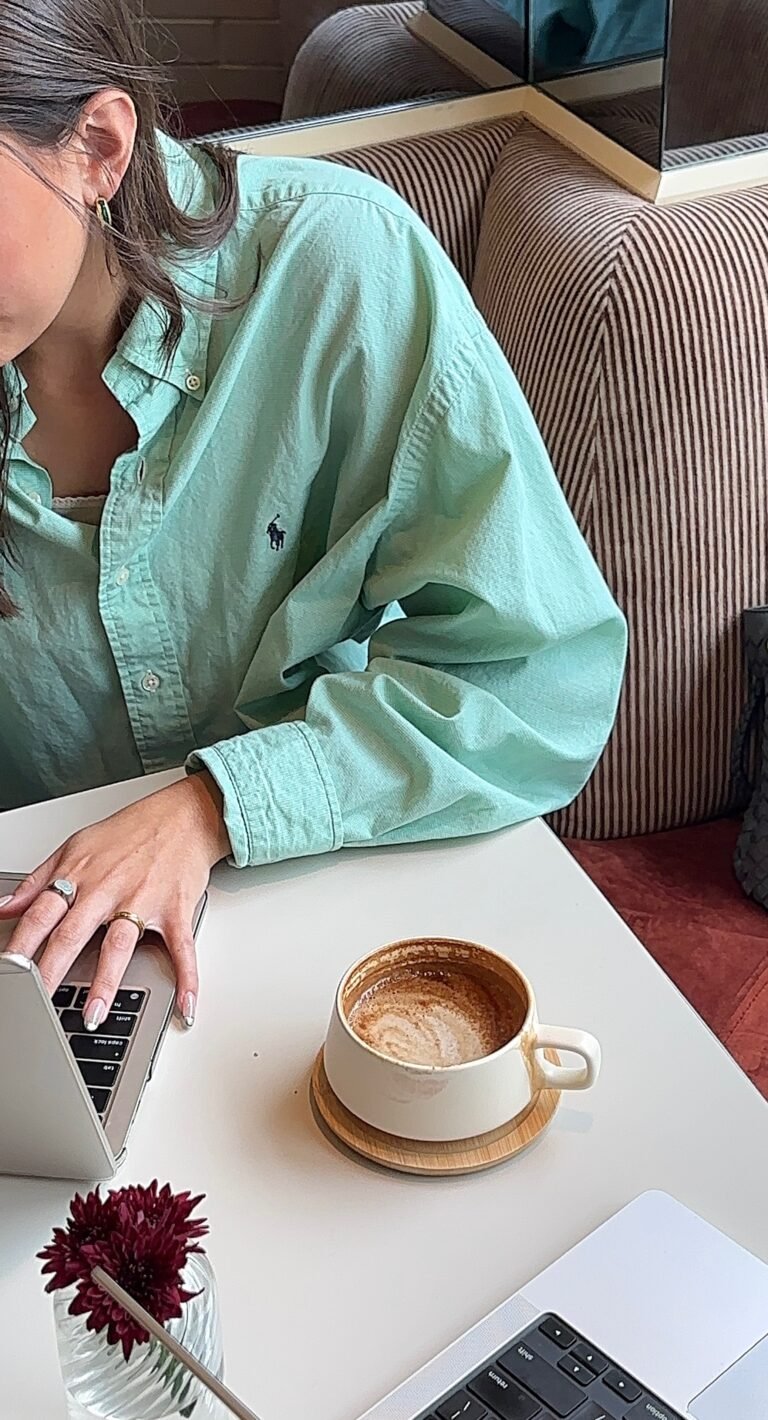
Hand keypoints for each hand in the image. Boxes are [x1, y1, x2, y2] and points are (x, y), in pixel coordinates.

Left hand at [0, 773, 229, 1029]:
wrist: (183, 814)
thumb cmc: (131, 831)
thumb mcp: (75, 847)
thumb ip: (38, 881)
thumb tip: (5, 907)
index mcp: (80, 875)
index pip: (41, 915)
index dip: (21, 945)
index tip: (10, 972)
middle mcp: (108, 889)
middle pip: (73, 934)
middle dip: (53, 970)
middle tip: (40, 1003)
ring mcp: (143, 900)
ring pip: (120, 944)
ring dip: (106, 981)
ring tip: (93, 1014)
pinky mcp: (177, 909)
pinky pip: (182, 948)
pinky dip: (187, 977)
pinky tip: (186, 1005)